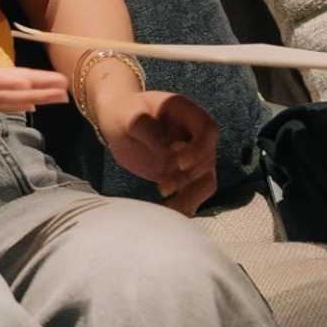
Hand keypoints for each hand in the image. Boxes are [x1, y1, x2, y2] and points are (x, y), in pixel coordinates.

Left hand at [100, 85, 221, 214]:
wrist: (118, 122)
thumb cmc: (124, 113)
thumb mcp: (129, 116)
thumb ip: (145, 127)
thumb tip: (164, 149)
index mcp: (186, 112)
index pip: (208, 130)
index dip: (200, 148)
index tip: (181, 163)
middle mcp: (195, 135)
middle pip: (208, 159)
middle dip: (188, 177)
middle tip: (163, 187)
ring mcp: (192, 156)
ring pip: (205, 181)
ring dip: (190, 197)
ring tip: (169, 210)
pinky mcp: (183, 174)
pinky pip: (191, 192)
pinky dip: (183, 205)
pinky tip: (168, 213)